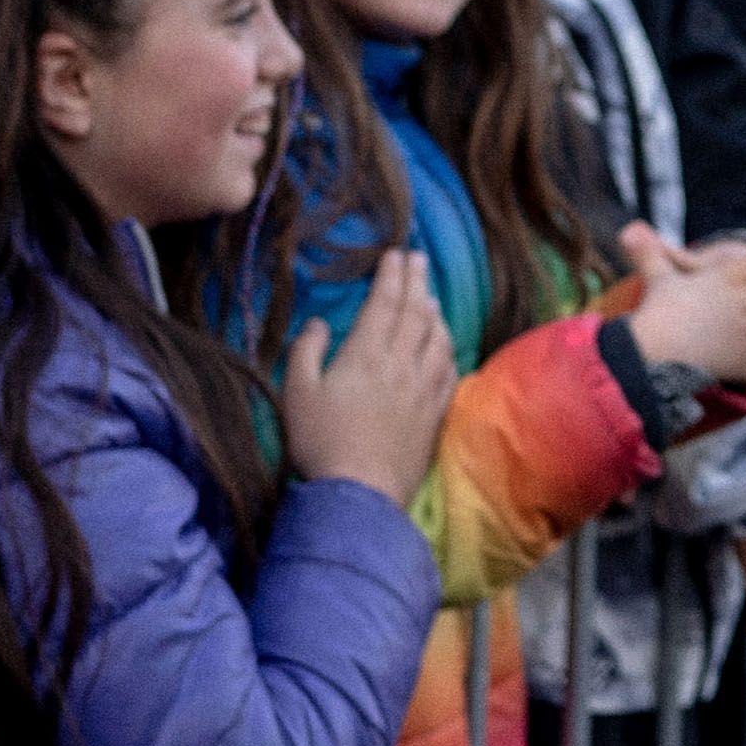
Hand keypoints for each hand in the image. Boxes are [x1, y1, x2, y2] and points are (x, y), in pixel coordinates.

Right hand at [281, 273, 457, 498]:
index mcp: (365, 353)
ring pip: (437, 338)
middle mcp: (400, 364)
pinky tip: (445, 344)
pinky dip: (448, 348)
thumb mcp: (297, 392)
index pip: (384, 303)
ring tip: (431, 296)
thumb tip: (319, 322)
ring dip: (435, 312)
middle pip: (414, 313)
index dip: (391, 275)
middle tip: (420, 257)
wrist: (361, 492)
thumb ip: (306, 350)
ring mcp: (423, 389)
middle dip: (417, 281)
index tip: (395, 253)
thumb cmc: (321, 442)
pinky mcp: (434, 414)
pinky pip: (448, 370)